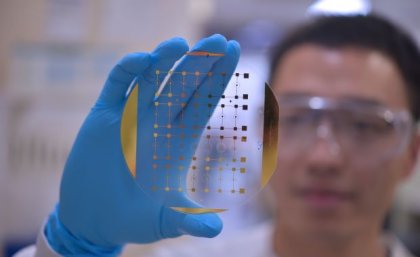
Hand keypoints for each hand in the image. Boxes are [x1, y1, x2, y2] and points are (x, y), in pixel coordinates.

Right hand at [44, 34, 239, 254]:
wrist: (94, 219)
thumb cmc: (133, 219)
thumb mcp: (163, 221)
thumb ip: (186, 221)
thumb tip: (215, 232)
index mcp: (179, 141)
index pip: (203, 102)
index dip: (218, 78)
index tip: (232, 52)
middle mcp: (159, 123)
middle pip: (184, 85)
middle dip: (200, 63)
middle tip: (217, 42)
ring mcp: (132, 116)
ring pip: (153, 79)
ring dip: (165, 60)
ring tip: (178, 44)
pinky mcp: (104, 116)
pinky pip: (118, 86)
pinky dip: (128, 71)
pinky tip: (142, 60)